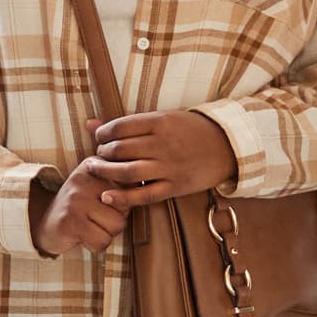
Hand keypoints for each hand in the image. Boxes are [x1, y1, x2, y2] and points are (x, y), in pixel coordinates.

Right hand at [28, 158, 132, 255]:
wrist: (43, 225)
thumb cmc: (81, 209)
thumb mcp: (100, 188)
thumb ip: (123, 183)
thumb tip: (152, 185)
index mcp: (95, 164)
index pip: (130, 184)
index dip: (123, 203)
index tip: (105, 203)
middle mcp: (85, 177)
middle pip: (125, 208)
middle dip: (115, 219)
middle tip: (94, 217)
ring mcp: (76, 198)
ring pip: (116, 226)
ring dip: (105, 234)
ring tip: (89, 226)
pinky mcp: (70, 221)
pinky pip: (102, 241)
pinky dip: (95, 246)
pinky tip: (82, 236)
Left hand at [86, 108, 235, 202]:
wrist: (227, 147)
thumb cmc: (191, 130)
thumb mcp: (163, 118)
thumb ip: (128, 123)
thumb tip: (89, 123)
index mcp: (161, 122)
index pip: (119, 127)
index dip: (102, 134)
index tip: (99, 138)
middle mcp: (163, 144)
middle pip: (120, 149)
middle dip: (101, 153)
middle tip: (97, 156)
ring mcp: (169, 167)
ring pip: (127, 172)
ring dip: (105, 172)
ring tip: (94, 170)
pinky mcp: (175, 187)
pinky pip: (144, 195)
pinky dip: (122, 197)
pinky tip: (107, 196)